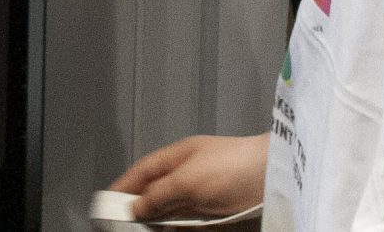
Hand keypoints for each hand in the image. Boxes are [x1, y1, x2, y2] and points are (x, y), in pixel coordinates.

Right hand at [110, 134, 268, 222]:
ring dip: (159, 226)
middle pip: (155, 197)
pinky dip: (179, 230)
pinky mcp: (216, 218)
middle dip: (140, 213)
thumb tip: (135, 207)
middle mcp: (188, 178)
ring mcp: (203, 199)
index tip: (106, 205)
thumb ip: (159, 194)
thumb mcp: (189, 180)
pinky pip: (190, 226)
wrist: (277, 179)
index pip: (143, 172)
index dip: (124, 187)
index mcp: (178, 159)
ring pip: (171, 216)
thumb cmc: (232, 170)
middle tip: (125, 229)